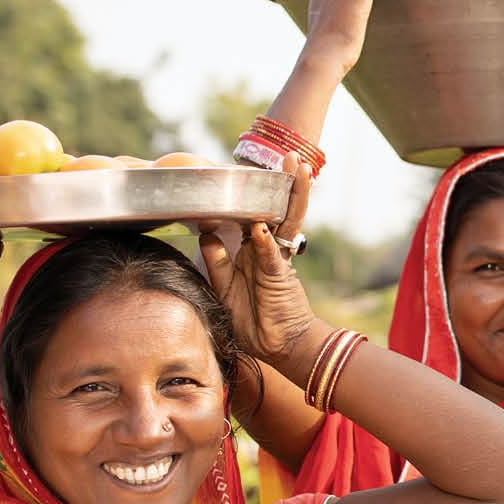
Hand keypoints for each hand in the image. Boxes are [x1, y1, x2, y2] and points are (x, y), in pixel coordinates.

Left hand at [201, 154, 317, 364]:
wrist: (276, 346)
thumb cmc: (251, 320)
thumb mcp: (223, 286)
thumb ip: (216, 260)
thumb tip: (205, 232)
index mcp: (254, 250)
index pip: (255, 215)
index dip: (255, 195)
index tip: (252, 171)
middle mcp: (268, 250)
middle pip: (279, 209)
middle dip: (284, 183)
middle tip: (289, 157)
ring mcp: (276, 260)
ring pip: (287, 221)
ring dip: (292, 194)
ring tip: (297, 168)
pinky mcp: (279, 277)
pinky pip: (271, 254)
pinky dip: (266, 240)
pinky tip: (262, 226)